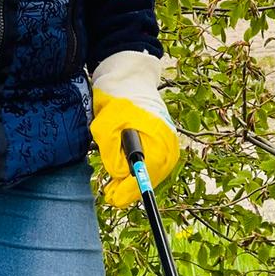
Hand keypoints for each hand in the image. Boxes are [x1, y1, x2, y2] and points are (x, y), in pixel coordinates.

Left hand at [89, 51, 179, 206]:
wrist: (132, 76)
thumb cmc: (119, 97)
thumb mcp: (106, 125)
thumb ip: (112, 152)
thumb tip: (120, 174)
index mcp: (157, 137)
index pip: (146, 173)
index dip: (129, 190)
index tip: (114, 199)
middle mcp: (168, 142)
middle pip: (152, 175)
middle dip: (131, 188)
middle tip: (110, 196)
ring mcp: (167, 141)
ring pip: (152, 170)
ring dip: (134, 179)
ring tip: (114, 188)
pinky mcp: (163, 140)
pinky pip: (153, 162)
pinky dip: (140, 170)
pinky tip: (125, 174)